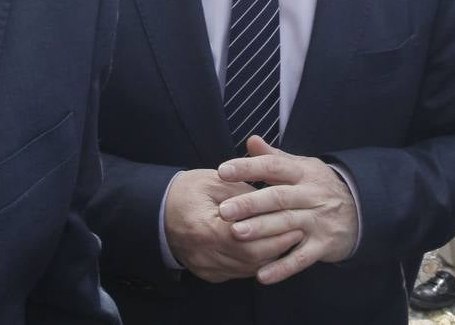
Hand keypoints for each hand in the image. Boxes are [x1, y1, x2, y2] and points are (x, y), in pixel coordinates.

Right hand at [163, 167, 302, 282]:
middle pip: (249, 257)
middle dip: (277, 245)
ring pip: (247, 268)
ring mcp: (205, 267)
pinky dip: (256, 261)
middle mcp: (204, 254)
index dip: (273, 232)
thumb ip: (245, 194)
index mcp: (204, 228)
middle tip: (297, 231)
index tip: (293, 221)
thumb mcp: (216, 182)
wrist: (157, 211)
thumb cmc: (187, 191)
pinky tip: (269, 249)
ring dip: (270, 255)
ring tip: (288, 239)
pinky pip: (239, 272)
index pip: (246, 237)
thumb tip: (274, 201)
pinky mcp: (208, 273)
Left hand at [216, 136, 358, 283]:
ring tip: (236, 234)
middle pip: (278, 197)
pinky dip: (282, 268)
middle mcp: (311, 195)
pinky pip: (301, 258)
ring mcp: (318, 221)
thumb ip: (274, 157)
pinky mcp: (323, 245)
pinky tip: (261, 276)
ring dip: (262, 229)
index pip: (274, 166)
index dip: (248, 167)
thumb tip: (251, 140)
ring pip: (287, 225)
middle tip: (224, 210)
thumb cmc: (320, 187)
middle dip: (250, 203)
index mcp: (303, 173)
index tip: (222, 171)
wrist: (362, 210)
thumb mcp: (302, 167)